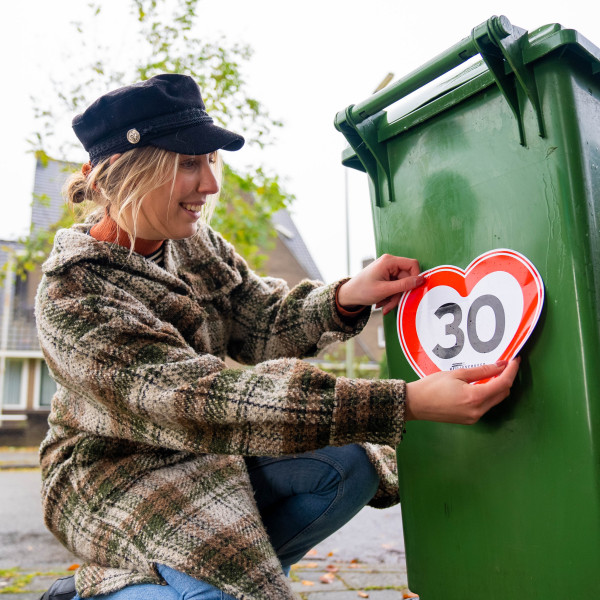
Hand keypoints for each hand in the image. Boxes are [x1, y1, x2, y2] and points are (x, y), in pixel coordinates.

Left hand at [337, 254, 423, 314]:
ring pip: (401, 285)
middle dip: (400, 293)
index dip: (415, 277)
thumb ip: (404, 285)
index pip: (412, 264)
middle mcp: (389, 263)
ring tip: (384, 305)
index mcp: (389, 261)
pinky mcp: (386, 277)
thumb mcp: (384, 290)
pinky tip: (382, 302)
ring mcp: (388, 270)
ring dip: (394, 298)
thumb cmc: (362, 291)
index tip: (412, 290)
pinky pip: (395, 287)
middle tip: (391, 304)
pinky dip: (391, 296)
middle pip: (407, 278)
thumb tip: (421, 280)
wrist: (348, 295)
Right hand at [405, 359, 519, 424]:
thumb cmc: (431, 387)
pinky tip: (482, 385)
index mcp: (475, 398)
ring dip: (498, 387)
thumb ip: (481, 370)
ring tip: (494, 372)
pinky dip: (488, 395)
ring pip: (495, 401)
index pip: (503, 383)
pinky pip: (485, 406)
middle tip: (505, 365)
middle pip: (503, 394)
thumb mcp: (457, 374)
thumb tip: (500, 366)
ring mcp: (474, 417)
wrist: (415, 404)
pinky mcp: (469, 420)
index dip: (512, 371)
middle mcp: (478, 411)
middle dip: (507, 379)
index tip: (514, 360)